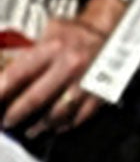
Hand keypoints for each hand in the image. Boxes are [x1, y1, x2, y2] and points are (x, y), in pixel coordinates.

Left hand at [0, 17, 107, 135]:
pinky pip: (82, 115)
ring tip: (31, 130)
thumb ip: (27, 52)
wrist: (107, 31)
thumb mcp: (46, 32)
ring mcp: (86, 81)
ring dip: (42, 125)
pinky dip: (67, 124)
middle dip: (17, 113)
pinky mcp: (101, 92)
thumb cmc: (73, 33)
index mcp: (52, 48)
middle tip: (7, 122)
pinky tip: (57, 127)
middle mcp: (70, 65)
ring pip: (60, 112)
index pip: (18, 74)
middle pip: (37, 98)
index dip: (1, 91)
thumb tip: (4, 75)